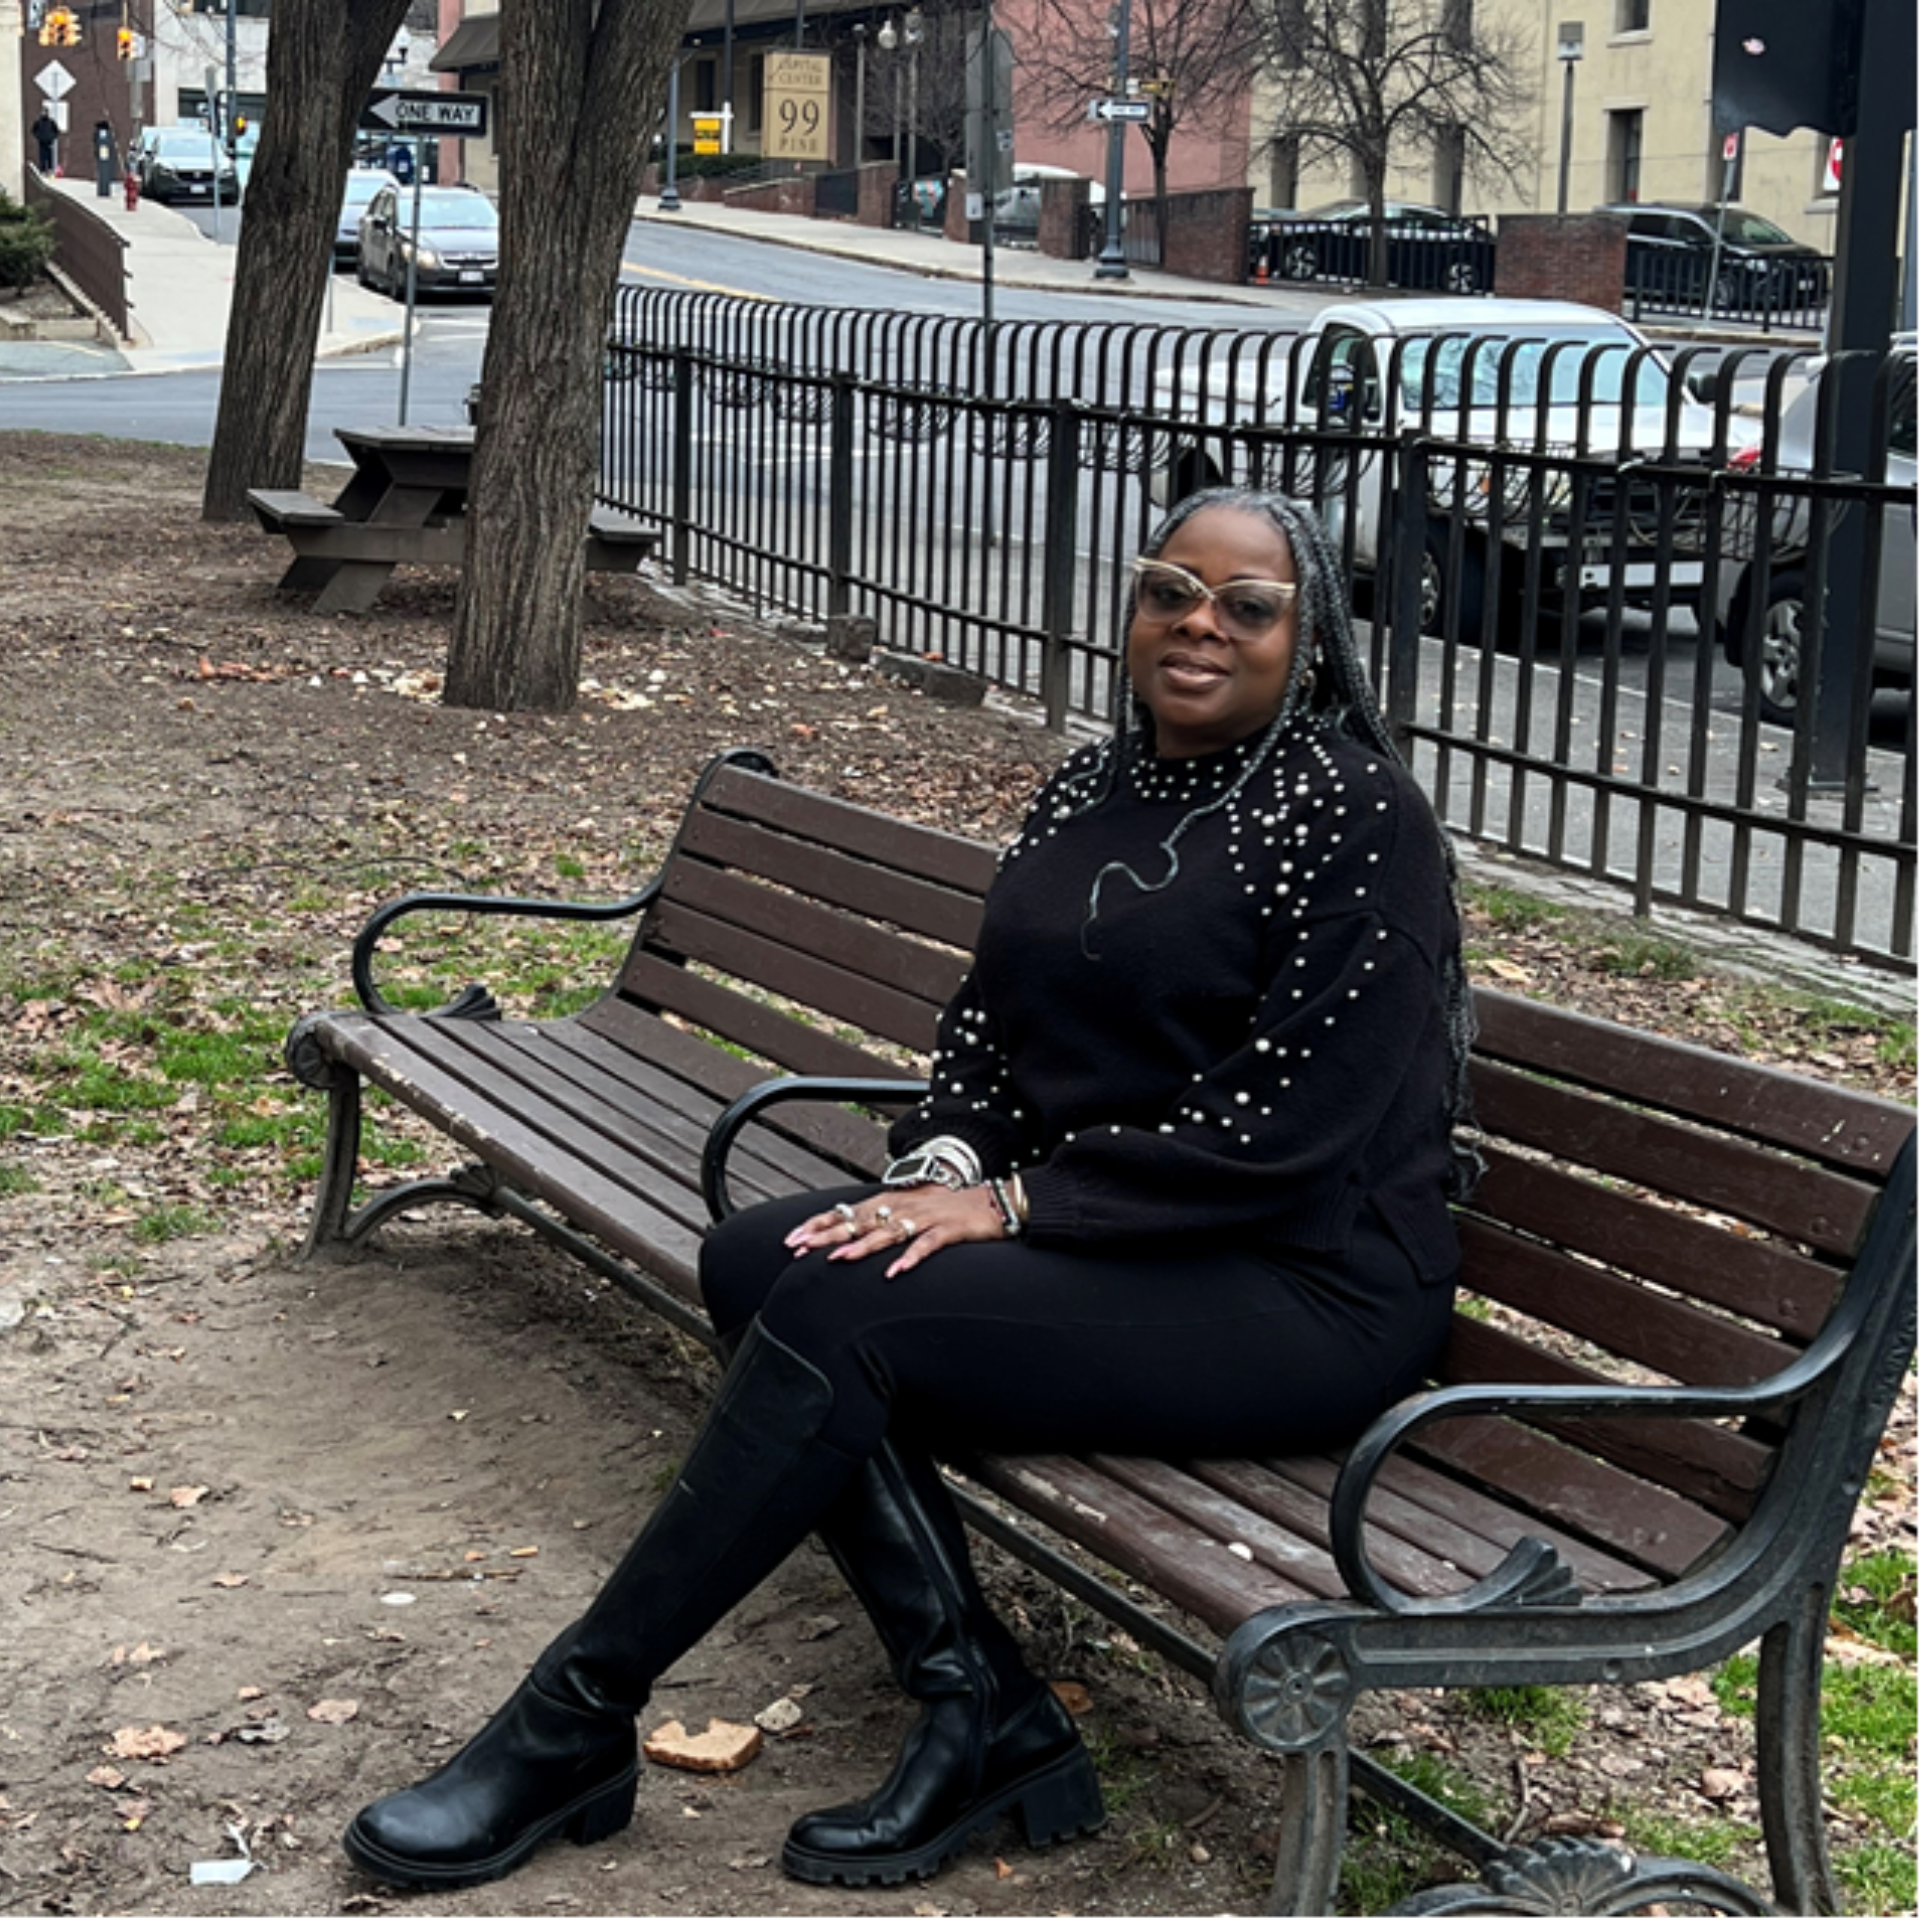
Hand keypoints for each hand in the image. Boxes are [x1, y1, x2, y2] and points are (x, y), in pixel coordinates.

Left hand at [785, 1184, 1007, 1278]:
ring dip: (863, 1246)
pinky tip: (896, 1271)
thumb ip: (883, 1223)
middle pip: (861, 1221)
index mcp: (893, 1202)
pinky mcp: (949, 1230)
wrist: (992, 1203)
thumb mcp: (912, 1212)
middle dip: (830, 1235)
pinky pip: (927, 1244)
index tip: (794, 1239)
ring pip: (889, 1232)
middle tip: (803, 1248)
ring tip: (840, 1258)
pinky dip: (911, 1257)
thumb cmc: (950, 1210)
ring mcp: (926, 1218)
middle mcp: (904, 1207)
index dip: (820, 1224)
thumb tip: (852, 1238)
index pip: (848, 1212)